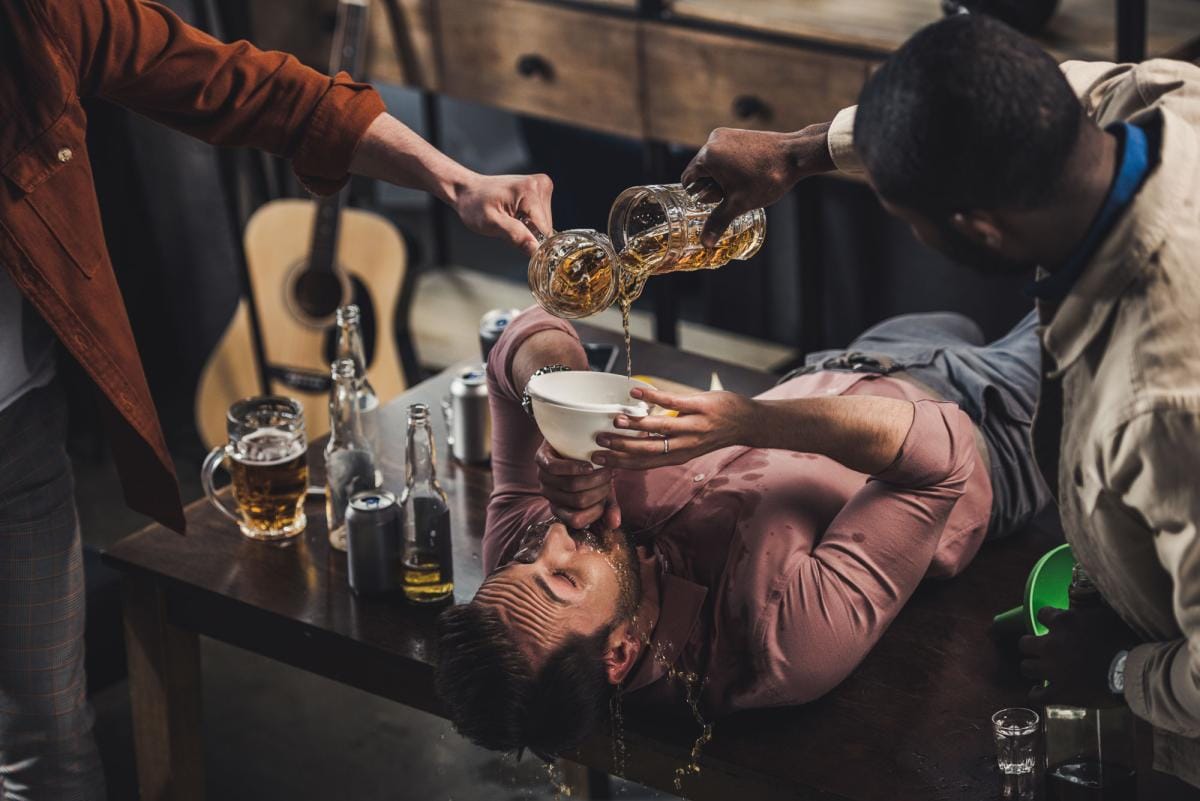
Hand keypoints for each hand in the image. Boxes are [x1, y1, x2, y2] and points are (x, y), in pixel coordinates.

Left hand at [453, 172, 553, 255]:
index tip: (513, 237)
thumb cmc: (475, 204)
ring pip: (544, 223)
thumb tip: (535, 248)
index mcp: (530, 190)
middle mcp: (540, 184)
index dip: (530, 240)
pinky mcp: (540, 190)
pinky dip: (529, 221)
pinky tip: (515, 214)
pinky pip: (541, 216)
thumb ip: (515, 235)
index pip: (544, 229)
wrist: (468, 190)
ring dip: (529, 227)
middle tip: (508, 226)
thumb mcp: (491, 223)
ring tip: (510, 219)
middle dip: (528, 232)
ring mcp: (541, 185)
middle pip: (546, 226)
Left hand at [535, 442, 620, 529]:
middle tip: (610, 477)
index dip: (596, 511)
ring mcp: (543, 478)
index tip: (608, 495)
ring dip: (593, 478)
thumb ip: (609, 507)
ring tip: (605, 468)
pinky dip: (574, 467)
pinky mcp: (541, 458)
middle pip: (578, 501)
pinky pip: (555, 468)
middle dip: (600, 490)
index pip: (577, 521)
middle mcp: (550, 495)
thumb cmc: (591, 467)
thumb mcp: (602, 488)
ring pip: (570, 485)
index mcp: (561, 507)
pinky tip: (589, 465)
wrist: (578, 440)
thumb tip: (614, 524)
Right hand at [592, 387, 756, 468]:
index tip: (597, 459)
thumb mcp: (686, 445)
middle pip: (646, 449)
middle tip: (599, 440)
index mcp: (677, 456)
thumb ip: (663, 444)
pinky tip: (635, 392)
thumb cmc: (712, 431)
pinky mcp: (699, 407)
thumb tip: (635, 437)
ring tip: (615, 419)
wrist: (745, 422)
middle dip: (621, 446)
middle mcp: (683, 446)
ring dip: (635, 424)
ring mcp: (692, 427)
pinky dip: (652, 397)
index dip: (619, 463)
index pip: (642, 463)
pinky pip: (672, 402)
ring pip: (658, 427)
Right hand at [681, 123, 832, 245]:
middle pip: (700, 171)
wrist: (795, 156)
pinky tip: (747, 176)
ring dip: (722, 178)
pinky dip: (731, 166)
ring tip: (742, 186)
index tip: (714, 202)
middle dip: (712, 186)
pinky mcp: (738, 134)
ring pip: (714, 163)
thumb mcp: (739, 204)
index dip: (698, 195)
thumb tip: (704, 243)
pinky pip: (725, 154)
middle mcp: (713, 141)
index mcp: (707, 156)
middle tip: (732, 195)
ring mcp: (726, 135)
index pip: (688, 179)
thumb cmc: (766, 178)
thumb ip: (718, 221)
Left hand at [1018, 605, 1140, 707]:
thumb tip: (1089, 606)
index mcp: (1063, 622)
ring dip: (1033, 668)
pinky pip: (1037, 696)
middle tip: (1042, 649)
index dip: (1047, 619)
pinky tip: (1040, 692)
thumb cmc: (1126, 640)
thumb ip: (1090, 611)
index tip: (1052, 624)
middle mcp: (1051, 644)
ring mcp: (1053, 670)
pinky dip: (1037, 694)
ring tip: (1041, 670)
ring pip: (1026, 668)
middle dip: (1031, 645)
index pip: (1041, 614)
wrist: (1134, 672)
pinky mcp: (1059, 693)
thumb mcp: (1107, 615)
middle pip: (1024, 643)